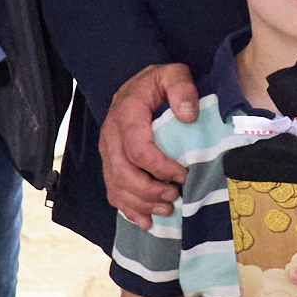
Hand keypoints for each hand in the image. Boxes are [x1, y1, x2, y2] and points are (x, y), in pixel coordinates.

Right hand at [101, 63, 195, 229]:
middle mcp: (111, 135)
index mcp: (126, 114)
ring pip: (116, 186)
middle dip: (149, 191)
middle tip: (174, 197)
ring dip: (141, 204)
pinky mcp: (110, 163)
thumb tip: (188, 116)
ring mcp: (107, 152)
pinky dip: (128, 209)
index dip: (160, 167)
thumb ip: (182, 88)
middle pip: (122, 172)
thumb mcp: (172, 74)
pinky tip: (146, 222)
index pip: (138, 149)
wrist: (135, 87)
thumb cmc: (157, 83)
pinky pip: (112, 191)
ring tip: (167, 210)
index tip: (183, 174)